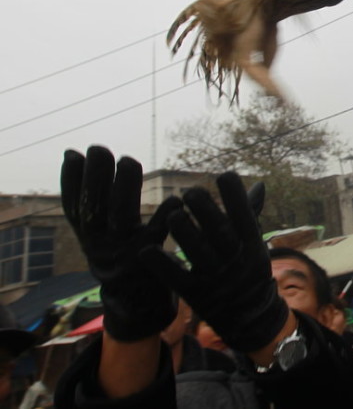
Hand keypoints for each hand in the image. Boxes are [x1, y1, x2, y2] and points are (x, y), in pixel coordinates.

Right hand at [61, 146, 177, 340]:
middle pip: (93, 208)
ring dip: (122, 188)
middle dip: (95, 177)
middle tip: (100, 149)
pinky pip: (158, 237)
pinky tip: (175, 199)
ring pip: (120, 217)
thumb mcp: (101, 238)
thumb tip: (78, 159)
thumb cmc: (123, 261)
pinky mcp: (151, 264)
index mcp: (89, 240)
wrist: (140, 310)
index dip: (71, 181)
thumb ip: (94, 208)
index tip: (73, 153)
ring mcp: (124, 255)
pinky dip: (165, 217)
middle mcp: (101, 247)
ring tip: (128, 161)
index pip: (74, 207)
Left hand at [140, 173, 288, 353]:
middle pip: (220, 233)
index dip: (236, 198)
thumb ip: (250, 214)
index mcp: (252, 246)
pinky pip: (176, 277)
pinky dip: (162, 264)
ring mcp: (215, 279)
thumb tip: (260, 184)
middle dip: (206, 212)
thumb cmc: (249, 271)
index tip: (225, 176)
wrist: (251, 318)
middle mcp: (235, 261)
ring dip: (184, 233)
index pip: (245, 218)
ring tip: (173, 216)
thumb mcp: (255, 245)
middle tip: (190, 192)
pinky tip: (147, 250)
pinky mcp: (195, 294)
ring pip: (198, 253)